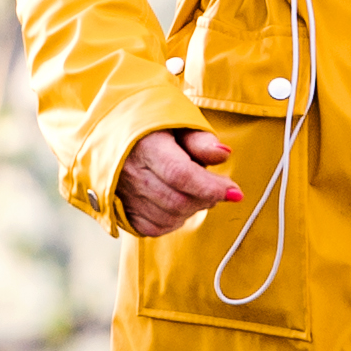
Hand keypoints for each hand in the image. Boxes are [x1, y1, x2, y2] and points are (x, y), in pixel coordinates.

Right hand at [118, 127, 244, 236]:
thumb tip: (224, 155)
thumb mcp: (178, 123)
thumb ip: (201, 141)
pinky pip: (154, 228)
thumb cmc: (153, 125)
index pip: (181, 174)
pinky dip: (175, 221)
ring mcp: (124, 194)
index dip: (211, 187)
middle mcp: (130, 172)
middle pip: (177, 200)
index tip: (235, 192)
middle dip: (207, 199)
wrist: (114, 131)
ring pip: (168, 217)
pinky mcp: (121, 210)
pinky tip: (180, 204)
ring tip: (198, 192)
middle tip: (219, 188)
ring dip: (193, 210)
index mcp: (145, 146)